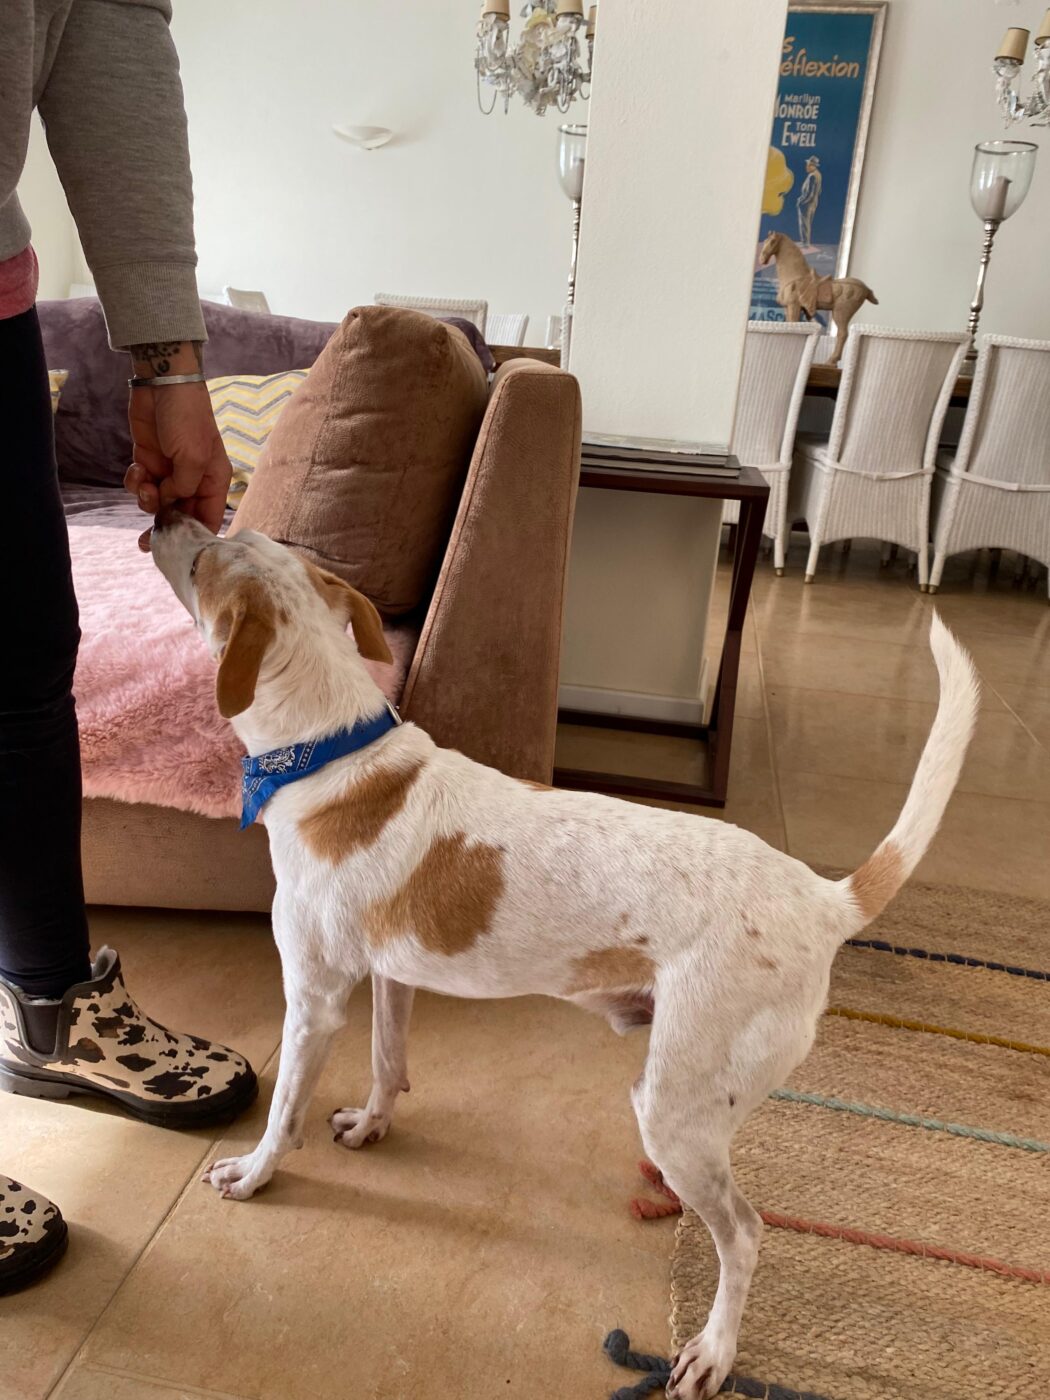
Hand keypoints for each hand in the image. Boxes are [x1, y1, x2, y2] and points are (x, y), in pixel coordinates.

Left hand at [123, 342, 230, 550]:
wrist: (162, 384)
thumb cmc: (187, 419)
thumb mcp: (193, 458)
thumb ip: (183, 488)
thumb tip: (169, 503)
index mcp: (213, 482)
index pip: (208, 519)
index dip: (194, 536)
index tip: (177, 548)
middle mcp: (193, 481)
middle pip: (179, 516)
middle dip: (163, 527)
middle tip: (146, 543)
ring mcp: (170, 472)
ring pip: (156, 503)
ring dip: (146, 500)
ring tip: (145, 485)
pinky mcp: (149, 462)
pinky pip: (140, 485)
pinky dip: (136, 482)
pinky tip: (137, 468)